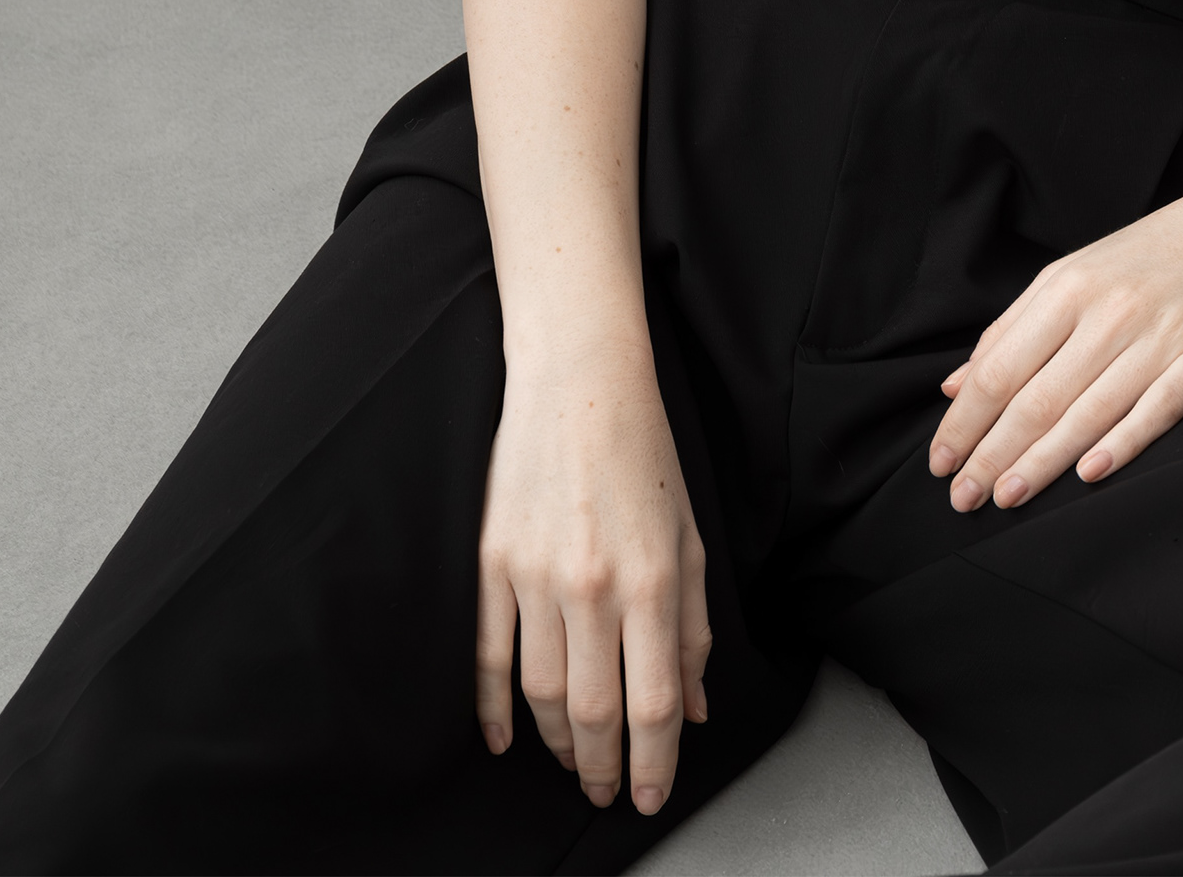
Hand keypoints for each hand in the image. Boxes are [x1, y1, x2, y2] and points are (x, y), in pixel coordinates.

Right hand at [475, 355, 710, 813]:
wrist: (578, 387)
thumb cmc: (644, 459)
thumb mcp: (690, 540)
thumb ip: (693, 629)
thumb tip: (691, 707)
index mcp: (651, 581)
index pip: (652, 702)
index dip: (653, 762)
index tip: (649, 795)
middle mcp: (593, 586)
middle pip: (592, 711)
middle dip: (603, 767)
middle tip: (609, 793)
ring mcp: (534, 577)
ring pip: (539, 694)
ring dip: (556, 744)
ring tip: (574, 763)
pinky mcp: (492, 564)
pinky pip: (488, 655)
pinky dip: (492, 708)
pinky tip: (503, 738)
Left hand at [929, 186, 1182, 512]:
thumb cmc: (1154, 256)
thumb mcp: (1075, 274)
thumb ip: (1014, 329)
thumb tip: (956, 387)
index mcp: (1067, 288)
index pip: (1000, 368)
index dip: (966, 422)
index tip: (941, 464)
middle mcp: (1109, 311)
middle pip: (1037, 396)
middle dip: (993, 453)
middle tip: (963, 498)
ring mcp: (1162, 334)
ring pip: (1089, 410)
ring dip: (1042, 461)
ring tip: (1007, 497)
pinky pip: (1160, 406)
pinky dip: (1123, 441)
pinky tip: (1089, 474)